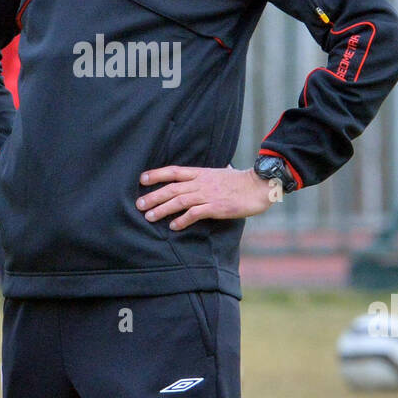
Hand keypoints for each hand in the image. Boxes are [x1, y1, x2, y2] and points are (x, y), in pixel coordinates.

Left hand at [136, 165, 281, 231]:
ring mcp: (208, 195)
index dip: (156, 174)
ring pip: (179, 201)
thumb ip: (208, 175)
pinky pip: (195, 214)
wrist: (258, 186)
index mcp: (200, 173)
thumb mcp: (220, 173)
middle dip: (153, 196)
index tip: (141, 179)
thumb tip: (204, 173)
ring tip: (149, 216)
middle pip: (171, 188)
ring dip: (162, 209)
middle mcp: (201, 183)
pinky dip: (182, 220)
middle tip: (138, 204)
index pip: (173, 171)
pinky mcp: (216, 207)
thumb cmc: (240, 181)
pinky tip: (173, 226)